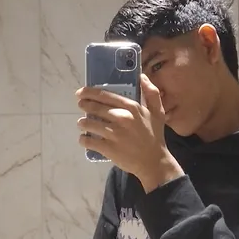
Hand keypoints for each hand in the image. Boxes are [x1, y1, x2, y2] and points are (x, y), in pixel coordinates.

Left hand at [77, 74, 183, 192]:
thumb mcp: (158, 112)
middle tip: (81, 106)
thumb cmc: (154, 136)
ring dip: (82, 123)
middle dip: (84, 105)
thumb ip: (151, 93)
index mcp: (132, 107)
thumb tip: (142, 76)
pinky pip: (89, 141)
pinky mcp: (108, 148)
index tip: (81, 93)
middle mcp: (121, 118)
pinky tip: (84, 139)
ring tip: (82, 124)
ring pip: (89, 124)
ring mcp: (114, 134)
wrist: (154, 162)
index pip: (105, 95)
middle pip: (94, 108)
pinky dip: (83, 139)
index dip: (89, 92)